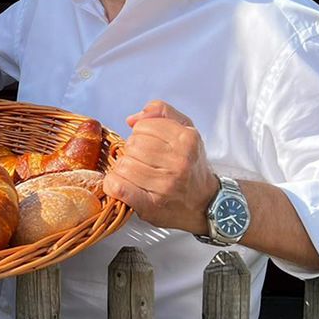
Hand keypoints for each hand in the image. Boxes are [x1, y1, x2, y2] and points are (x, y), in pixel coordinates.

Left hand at [103, 100, 217, 234]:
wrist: (204, 202)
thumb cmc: (191, 165)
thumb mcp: (185, 130)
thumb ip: (162, 112)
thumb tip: (132, 119)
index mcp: (186, 140)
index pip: (142, 127)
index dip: (140, 134)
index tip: (148, 143)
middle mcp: (178, 162)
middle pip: (132, 146)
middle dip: (132, 152)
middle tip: (143, 161)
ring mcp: (165, 185)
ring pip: (123, 166)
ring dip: (123, 169)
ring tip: (136, 173)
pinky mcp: (150, 205)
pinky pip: (119, 187)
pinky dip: (113, 184)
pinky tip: (122, 184)